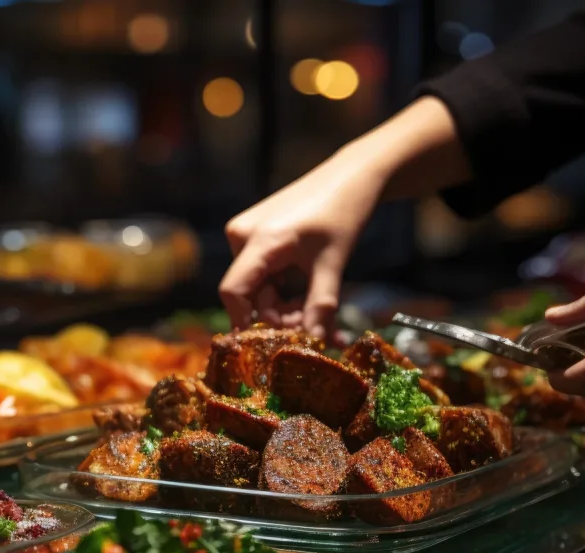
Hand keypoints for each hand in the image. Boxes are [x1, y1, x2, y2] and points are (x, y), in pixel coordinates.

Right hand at [217, 97, 468, 337]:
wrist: (351, 176)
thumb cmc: (343, 213)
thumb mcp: (333, 263)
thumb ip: (321, 305)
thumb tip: (315, 344)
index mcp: (258, 240)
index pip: (233, 291)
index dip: (246, 321)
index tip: (269, 343)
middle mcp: (242, 235)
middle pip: (249, 292)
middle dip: (279, 314)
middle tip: (313, 327)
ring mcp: (247, 232)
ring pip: (258, 284)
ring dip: (284, 303)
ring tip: (318, 310)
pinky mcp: (255, 232)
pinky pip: (263, 271)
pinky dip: (284, 286)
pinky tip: (308, 292)